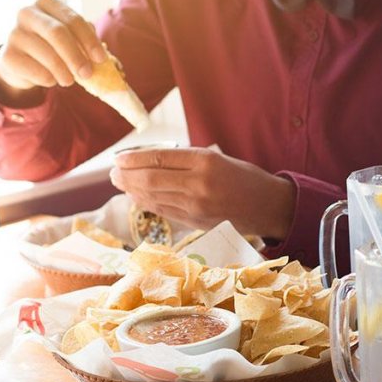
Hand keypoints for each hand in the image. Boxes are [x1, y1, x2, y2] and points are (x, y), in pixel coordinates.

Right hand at [0, 0, 105, 103]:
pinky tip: (51, 79)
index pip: (72, 19)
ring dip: (64, 72)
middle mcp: (28, 14)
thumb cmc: (54, 47)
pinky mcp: (8, 56)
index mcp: (47, 4)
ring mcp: (15, 33)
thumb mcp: (71, 39)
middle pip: (57, 33)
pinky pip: (36, 71)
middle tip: (87, 74)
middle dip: (76, 56)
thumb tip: (102, 58)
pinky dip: (49, 80)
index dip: (89, 40)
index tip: (101, 59)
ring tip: (70, 81)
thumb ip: (85, 42)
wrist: (24, 63)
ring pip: (47, 54)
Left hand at [110, 148, 296, 239]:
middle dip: (126, 176)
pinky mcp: (196, 222)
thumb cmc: (243, 177)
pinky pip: (164, 210)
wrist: (268, 206)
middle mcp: (199, 183)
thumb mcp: (218, 159)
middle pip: (150, 179)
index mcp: (205, 161)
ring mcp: (197, 206)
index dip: (133, 159)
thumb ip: (186, 161)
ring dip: (132, 191)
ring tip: (120, 184)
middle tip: (112, 173)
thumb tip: (147, 163)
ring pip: (153, 197)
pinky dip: (147, 203)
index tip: (118, 158)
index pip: (159, 158)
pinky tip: (137, 197)